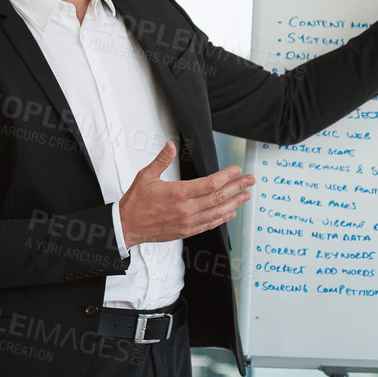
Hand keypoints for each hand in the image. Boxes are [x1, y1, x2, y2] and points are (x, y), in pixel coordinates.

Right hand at [118, 141, 252, 246]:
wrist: (127, 226)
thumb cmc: (136, 202)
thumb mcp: (146, 176)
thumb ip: (162, 160)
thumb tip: (170, 145)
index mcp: (178, 193)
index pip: (210, 183)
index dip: (227, 176)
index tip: (236, 170)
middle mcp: (186, 209)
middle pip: (218, 197)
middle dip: (237, 187)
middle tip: (250, 180)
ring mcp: (187, 222)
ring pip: (217, 212)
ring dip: (234, 202)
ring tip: (246, 195)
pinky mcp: (186, 231)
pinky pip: (209, 224)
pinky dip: (222, 218)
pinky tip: (231, 212)